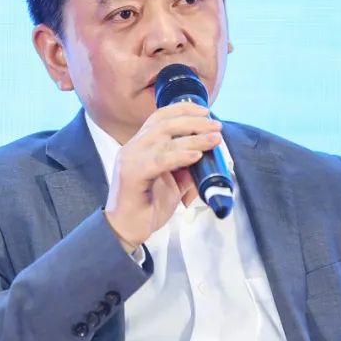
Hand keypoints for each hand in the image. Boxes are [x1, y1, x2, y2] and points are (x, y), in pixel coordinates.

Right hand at [104, 102, 221, 250]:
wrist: (125, 230)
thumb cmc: (146, 207)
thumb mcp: (173, 184)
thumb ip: (186, 169)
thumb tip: (207, 158)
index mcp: (140, 146)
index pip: (159, 117)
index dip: (183, 110)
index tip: (205, 110)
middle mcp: (133, 148)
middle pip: (165, 124)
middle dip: (194, 122)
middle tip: (216, 126)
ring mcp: (130, 160)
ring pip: (165, 140)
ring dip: (194, 138)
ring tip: (214, 139)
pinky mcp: (132, 175)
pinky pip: (160, 161)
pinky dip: (180, 156)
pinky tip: (197, 155)